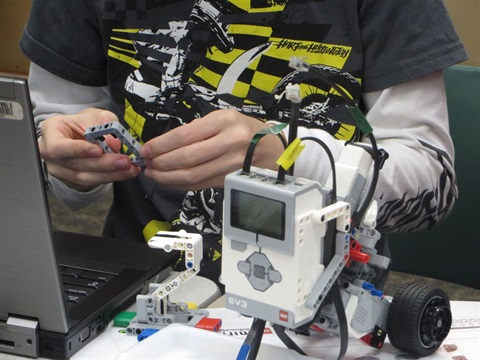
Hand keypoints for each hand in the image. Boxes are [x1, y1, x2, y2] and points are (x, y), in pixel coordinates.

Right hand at [38, 108, 140, 190]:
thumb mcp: (97, 116)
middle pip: (75, 164)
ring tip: (130, 168)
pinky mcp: (72, 181)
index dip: (78, 150)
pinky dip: (111, 177)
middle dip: (103, 164)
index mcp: (51, 131)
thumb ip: (105, 124)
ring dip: (110, 174)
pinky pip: (92, 182)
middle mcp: (50, 154)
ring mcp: (60, 169)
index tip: (98, 150)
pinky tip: (125, 172)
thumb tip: (113, 143)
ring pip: (84, 177)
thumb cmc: (87, 123)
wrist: (84, 135)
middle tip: (125, 161)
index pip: (58, 146)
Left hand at [139, 109, 284, 189]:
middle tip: (147, 164)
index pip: (185, 135)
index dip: (161, 145)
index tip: (146, 149)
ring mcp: (232, 164)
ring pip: (193, 175)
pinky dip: (181, 185)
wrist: (271, 147)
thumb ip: (195, 130)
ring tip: (154, 174)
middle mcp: (230, 142)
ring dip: (168, 177)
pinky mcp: (231, 179)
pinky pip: (201, 185)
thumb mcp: (222, 118)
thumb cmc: (242, 130)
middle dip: (162, 163)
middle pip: (188, 158)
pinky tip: (170, 181)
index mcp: (224, 121)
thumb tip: (163, 144)